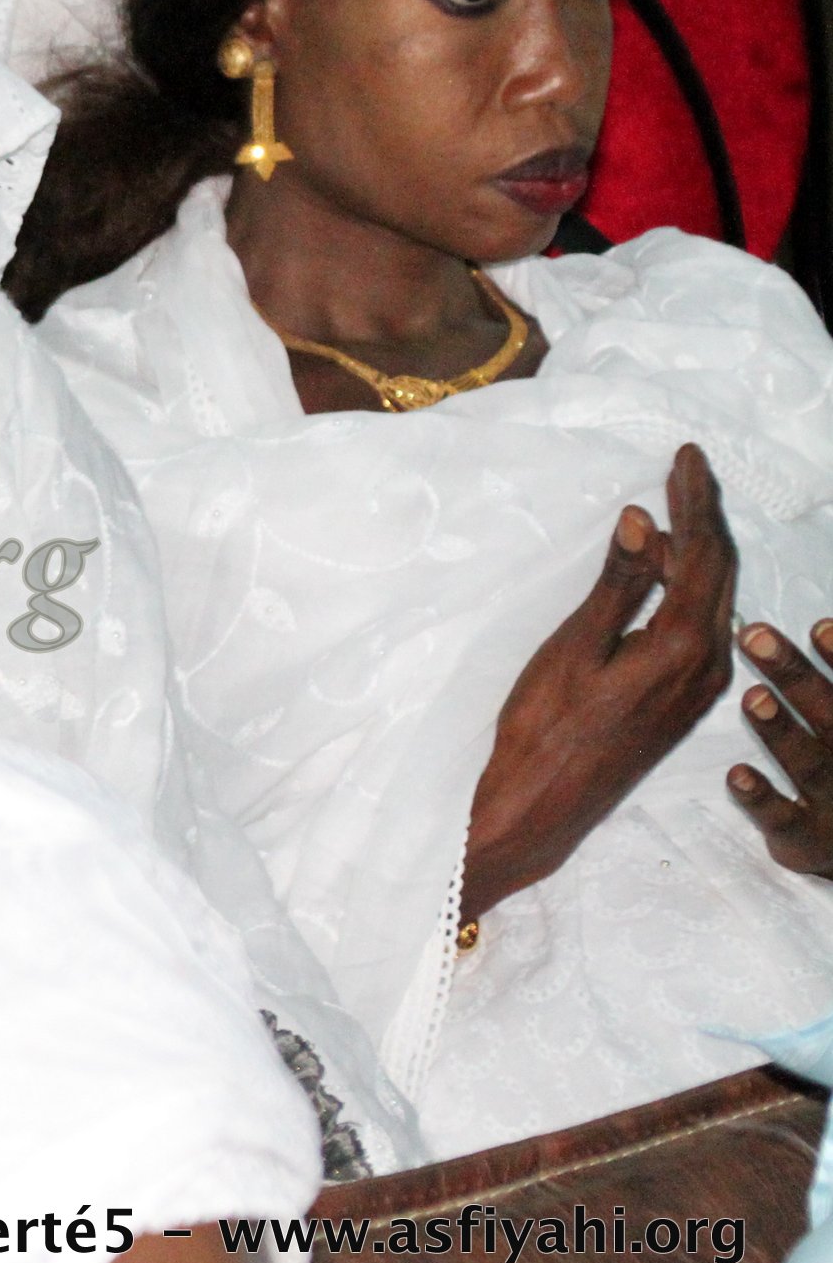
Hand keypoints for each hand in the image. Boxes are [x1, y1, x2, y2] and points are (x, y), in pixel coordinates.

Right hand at [465, 444, 736, 919]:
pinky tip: (666, 572)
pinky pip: (703, 624)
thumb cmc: (545, 729)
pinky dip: (689, 585)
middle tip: (686, 470)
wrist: (542, 807)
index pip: (700, 554)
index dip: (694, 499)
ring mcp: (700, 686)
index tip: (685, 455)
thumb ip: (616, 585)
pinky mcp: (683, 700)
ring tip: (677, 508)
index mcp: (683, 646)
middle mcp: (707, 664)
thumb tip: (643, 520)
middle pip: (719, 571)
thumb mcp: (573, 649)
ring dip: (699, 549)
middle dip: (705, 516)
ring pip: (714, 598)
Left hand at [729, 618, 832, 875]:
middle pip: (832, 718)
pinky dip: (761, 798)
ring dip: (781, 731)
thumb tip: (821, 624)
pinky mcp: (807, 841)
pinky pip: (783, 820)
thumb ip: (825, 691)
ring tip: (752, 698)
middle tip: (756, 638)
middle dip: (796, 677)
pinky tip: (737, 775)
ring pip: (808, 765)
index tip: (819, 625)